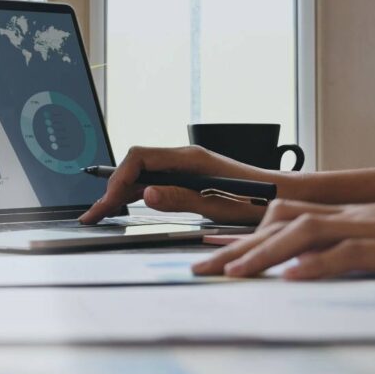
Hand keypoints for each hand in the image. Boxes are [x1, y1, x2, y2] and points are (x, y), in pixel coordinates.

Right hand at [79, 145, 277, 224]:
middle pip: (136, 166)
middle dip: (112, 190)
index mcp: (188, 157)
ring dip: (122, 194)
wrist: (281, 196)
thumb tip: (145, 195)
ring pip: (143, 175)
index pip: (139, 158)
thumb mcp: (215, 204)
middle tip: (93, 215)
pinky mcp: (190, 178)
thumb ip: (179, 198)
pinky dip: (138, 195)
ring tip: (101, 214)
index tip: (108, 204)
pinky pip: (156, 181)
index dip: (119, 180)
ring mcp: (186, 167)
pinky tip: (127, 208)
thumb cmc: (254, 199)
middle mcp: (184, 157)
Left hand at [191, 188, 374, 278]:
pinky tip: (293, 280)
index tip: (213, 256)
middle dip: (237, 249)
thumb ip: (359, 255)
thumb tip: (319, 277)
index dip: (246, 236)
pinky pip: (351, 254)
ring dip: (265, 256)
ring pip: (305, 234)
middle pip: (281, 224)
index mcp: (353, 216)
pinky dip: (318, 267)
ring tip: (231, 276)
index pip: (285, 218)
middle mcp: (355, 216)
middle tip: (199, 272)